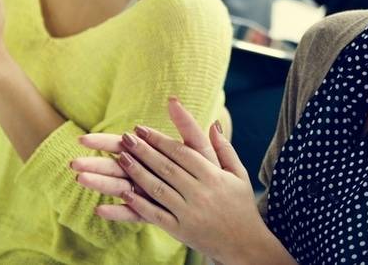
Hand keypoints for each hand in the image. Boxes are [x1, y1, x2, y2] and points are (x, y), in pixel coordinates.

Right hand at [73, 97, 222, 220]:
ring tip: (81, 180)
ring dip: (101, 185)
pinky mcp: (153, 213)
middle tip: (73, 163)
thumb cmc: (208, 170)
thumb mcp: (198, 147)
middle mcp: (145, 173)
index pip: (122, 145)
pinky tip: (101, 210)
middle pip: (115, 167)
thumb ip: (186, 125)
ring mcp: (146, 193)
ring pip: (119, 188)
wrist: (221, 200)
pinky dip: (118, 212)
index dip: (102, 142)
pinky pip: (133, 214)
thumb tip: (173, 99)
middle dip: (94, 164)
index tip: (82, 139)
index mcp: (152, 154)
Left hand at [88, 99, 272, 263]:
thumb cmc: (241, 205)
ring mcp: (189, 213)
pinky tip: (124, 194)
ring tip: (121, 158)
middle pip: (166, 168)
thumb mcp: (239, 174)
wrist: (245, 244)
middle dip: (144, 151)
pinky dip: (139, 204)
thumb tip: (213, 123)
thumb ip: (224, 148)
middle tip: (126, 138)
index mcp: (214, 176)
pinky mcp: (181, 231)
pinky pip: (156, 215)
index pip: (182, 153)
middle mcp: (200, 193)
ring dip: (137, 173)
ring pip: (158, 189)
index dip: (160, 139)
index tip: (142, 129)